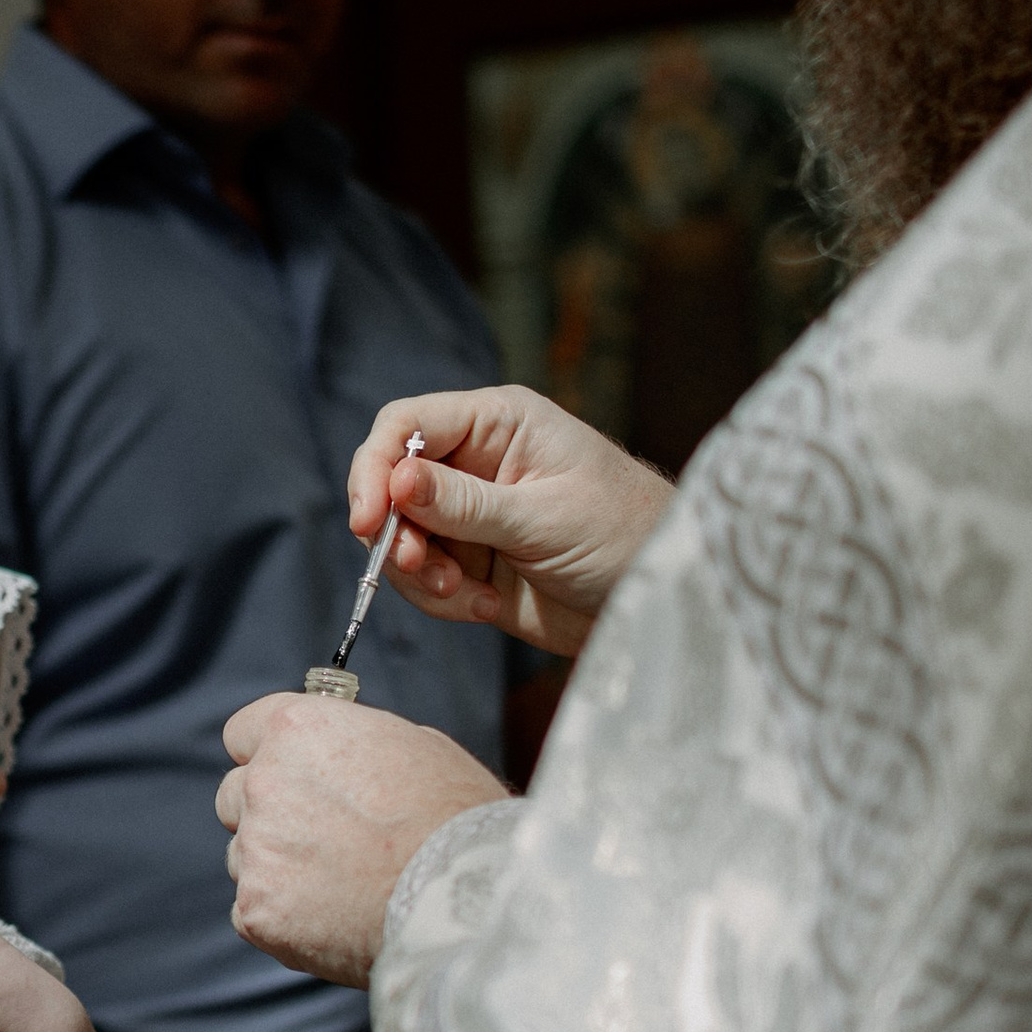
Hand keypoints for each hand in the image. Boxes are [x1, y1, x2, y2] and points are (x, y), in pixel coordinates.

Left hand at [216, 693, 504, 983]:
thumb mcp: (415, 747)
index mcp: (297, 730)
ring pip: (244, 857)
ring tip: (343, 886)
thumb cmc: (455, 819)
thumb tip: (342, 754)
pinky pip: (253, 911)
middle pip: (234, 796)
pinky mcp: (256, 911)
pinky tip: (335, 920)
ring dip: (278, 869)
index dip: (268, 754)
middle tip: (323, 839)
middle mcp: (263, 783)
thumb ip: (355, 744)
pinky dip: (285, 919)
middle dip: (269, 814)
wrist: (461, 901)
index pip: (242, 733)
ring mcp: (255, 850)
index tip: (290, 773)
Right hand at [348, 386, 671, 658]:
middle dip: (398, 533)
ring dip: (420, 575)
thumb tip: (395, 480)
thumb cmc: (625, 535)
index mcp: (498, 423)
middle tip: (422, 570)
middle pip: (391, 484)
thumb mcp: (543, 518)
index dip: (375, 468)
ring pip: (402, 537)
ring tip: (464, 596)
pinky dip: (442, 600)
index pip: (406, 424)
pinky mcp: (472, 562)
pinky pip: (424, 579)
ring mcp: (471, 514)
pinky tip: (487, 607)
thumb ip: (464, 504)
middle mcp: (476, 461)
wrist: (663, 602)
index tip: (368, 522)